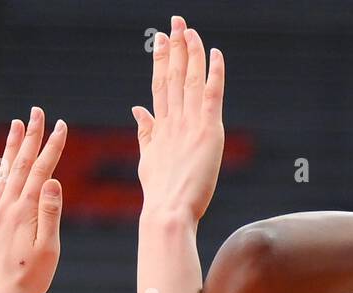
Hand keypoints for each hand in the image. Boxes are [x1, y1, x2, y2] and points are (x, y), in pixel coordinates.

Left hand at [0, 106, 66, 292]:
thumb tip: (53, 181)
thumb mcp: (48, 250)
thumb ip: (50, 214)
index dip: (53, 147)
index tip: (61, 125)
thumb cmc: (29, 280)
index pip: (42, 170)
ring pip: (3, 172)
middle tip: (37, 112)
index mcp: (26, 211)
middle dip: (32, 137)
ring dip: (12, 147)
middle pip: (22, 164)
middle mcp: (7, 207)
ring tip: (17, 125)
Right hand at [131, 16, 224, 221]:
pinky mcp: (207, 131)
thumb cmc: (160, 194)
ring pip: (189, 79)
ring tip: (189, 29)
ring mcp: (189, 124)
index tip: (161, 38)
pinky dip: (213, 73)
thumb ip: (145, 131)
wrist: (168, 211)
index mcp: (160, 126)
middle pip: (172, 75)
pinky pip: (211, 95)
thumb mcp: (148, 158)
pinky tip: (215, 53)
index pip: (160, 85)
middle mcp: (172, 120)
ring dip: (190, 52)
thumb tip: (137, 108)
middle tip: (176, 21)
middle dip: (174, 46)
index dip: (161, 59)